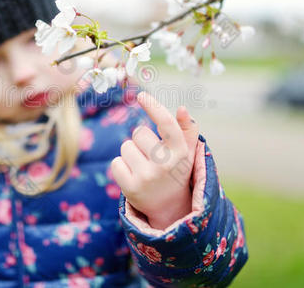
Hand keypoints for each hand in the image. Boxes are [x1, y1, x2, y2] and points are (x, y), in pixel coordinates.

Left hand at [110, 91, 200, 229]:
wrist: (170, 209)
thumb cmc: (176, 171)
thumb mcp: (186, 152)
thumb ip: (187, 129)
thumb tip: (183, 108)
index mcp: (180, 152)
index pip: (166, 124)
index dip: (154, 107)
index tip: (141, 95)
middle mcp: (165, 164)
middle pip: (139, 133)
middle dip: (141, 140)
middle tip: (151, 156)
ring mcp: (148, 177)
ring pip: (126, 147)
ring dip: (131, 154)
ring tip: (143, 167)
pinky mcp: (131, 188)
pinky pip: (116, 163)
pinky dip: (121, 167)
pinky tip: (133, 176)